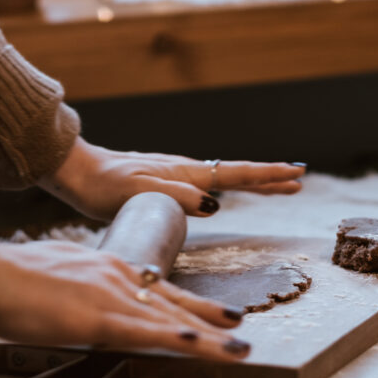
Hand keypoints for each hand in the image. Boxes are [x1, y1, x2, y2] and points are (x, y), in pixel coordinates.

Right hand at [0, 218, 250, 359]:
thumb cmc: (8, 276)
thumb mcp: (56, 272)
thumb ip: (80, 286)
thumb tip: (85, 299)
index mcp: (107, 269)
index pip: (158, 288)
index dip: (189, 303)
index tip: (214, 313)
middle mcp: (118, 278)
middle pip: (173, 303)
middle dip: (209, 318)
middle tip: (240, 329)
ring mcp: (111, 297)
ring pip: (170, 320)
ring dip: (209, 338)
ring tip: (239, 349)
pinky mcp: (98, 318)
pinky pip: (147, 332)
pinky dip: (178, 339)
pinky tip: (203, 346)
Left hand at [39, 137, 305, 218]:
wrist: (78, 173)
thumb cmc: (104, 186)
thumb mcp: (140, 192)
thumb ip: (178, 197)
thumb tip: (215, 204)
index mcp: (186, 173)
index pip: (236, 174)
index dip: (267, 176)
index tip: (296, 173)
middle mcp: (187, 172)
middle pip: (238, 175)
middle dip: (269, 178)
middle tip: (299, 180)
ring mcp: (178, 177)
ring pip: (225, 180)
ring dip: (254, 184)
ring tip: (279, 187)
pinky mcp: (167, 185)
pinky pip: (208, 187)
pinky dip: (229, 189)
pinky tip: (226, 196)